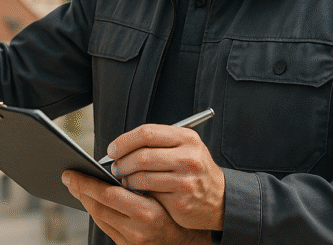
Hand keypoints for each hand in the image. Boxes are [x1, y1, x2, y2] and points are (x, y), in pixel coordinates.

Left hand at [61, 171, 209, 244]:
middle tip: (68, 175)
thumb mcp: (169, 190)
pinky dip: (95, 209)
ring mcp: (133, 240)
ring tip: (76, 184)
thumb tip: (116, 162)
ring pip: (99, 215)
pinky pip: (105, 225)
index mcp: (150, 212)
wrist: (188, 243)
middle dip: (81, 187)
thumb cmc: (179, 211)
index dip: (87, 182)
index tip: (76, 170)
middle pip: (100, 203)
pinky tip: (90, 198)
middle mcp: (141, 227)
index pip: (109, 194)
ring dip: (85, 198)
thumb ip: (145, 176)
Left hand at [107, 124, 224, 230]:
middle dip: (122, 162)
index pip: (147, 133)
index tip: (112, 149)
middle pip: (142, 155)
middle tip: (114, 167)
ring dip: (126, 179)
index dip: (124, 140)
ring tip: (123, 179)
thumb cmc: (194, 171)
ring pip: (142, 176)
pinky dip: (136, 193)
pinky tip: (134, 191)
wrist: (219, 199)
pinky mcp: (181, 200)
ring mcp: (185, 179)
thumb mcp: (185, 148)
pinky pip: (149, 194)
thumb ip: (158, 143)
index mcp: (187, 138)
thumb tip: (121, 146)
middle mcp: (188, 157)